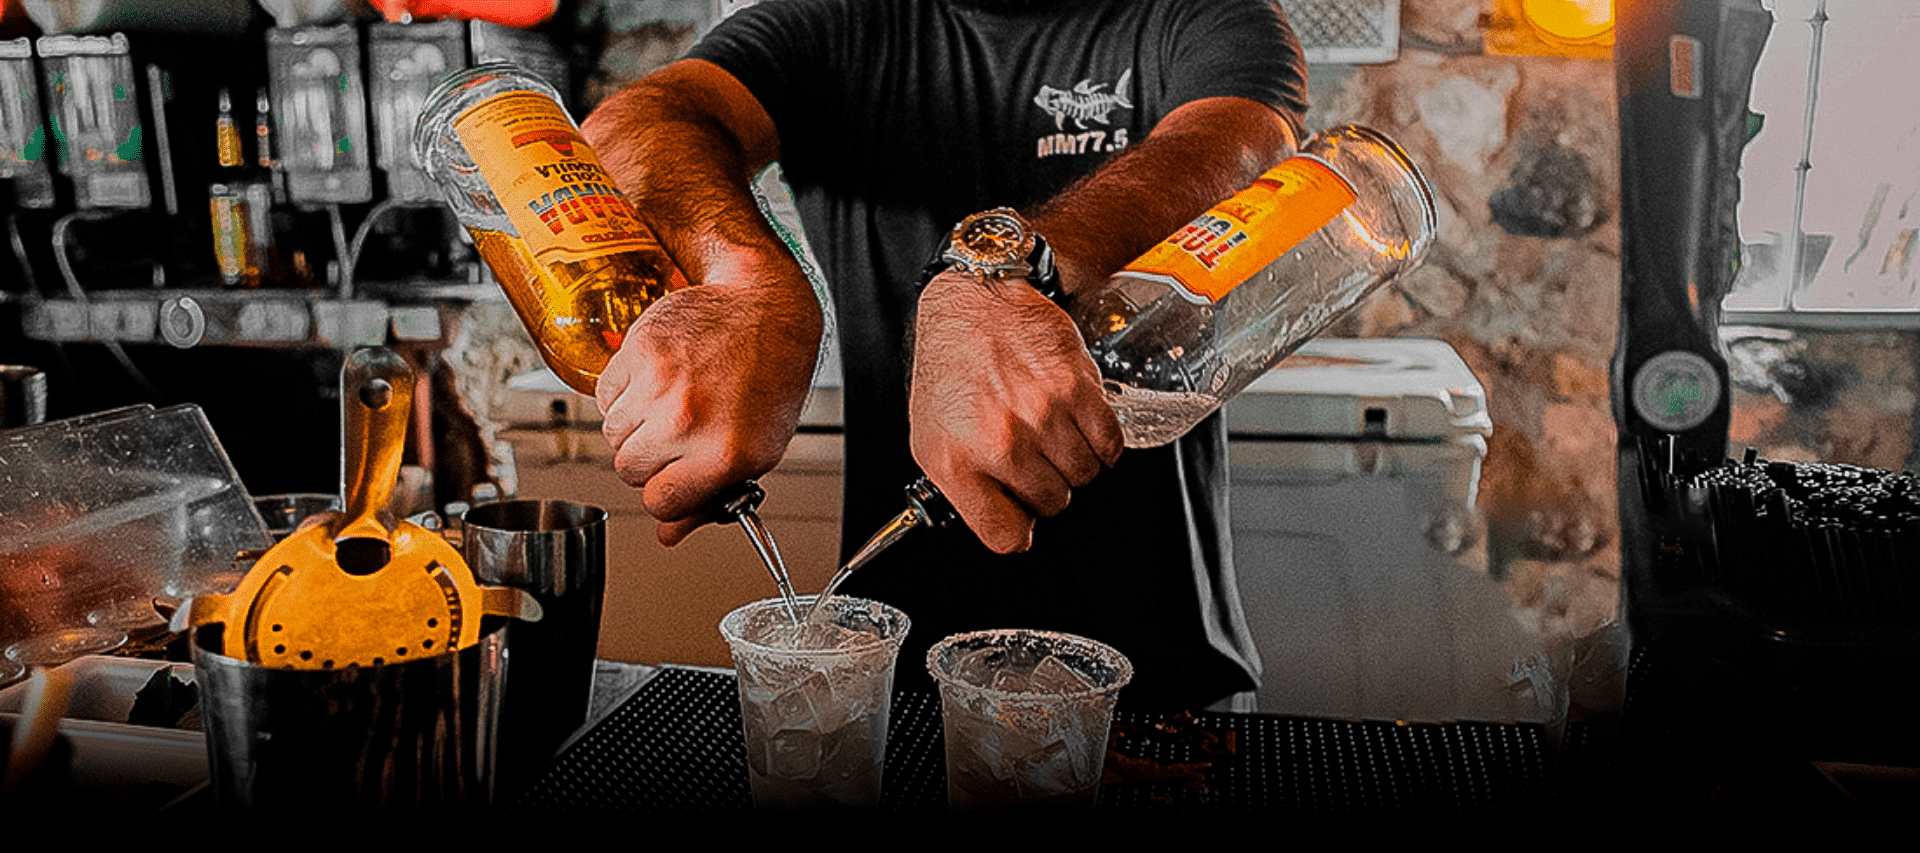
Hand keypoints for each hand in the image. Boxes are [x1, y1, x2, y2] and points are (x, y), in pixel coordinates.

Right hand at [596, 279, 820, 545]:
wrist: (765, 310)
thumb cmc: (769, 380)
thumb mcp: (757, 452)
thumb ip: (708, 500)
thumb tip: (668, 534)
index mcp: (723, 455)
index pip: (659, 503)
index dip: (666, 493)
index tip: (676, 479)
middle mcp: (687, 422)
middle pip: (629, 469)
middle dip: (650, 457)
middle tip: (680, 432)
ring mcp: (659, 384)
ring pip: (612, 433)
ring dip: (635, 424)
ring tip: (673, 400)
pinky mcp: (638, 350)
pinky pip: (605, 393)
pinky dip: (624, 391)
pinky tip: (659, 378)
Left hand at [908, 270, 1124, 552]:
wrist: (975, 302)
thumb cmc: (951, 367)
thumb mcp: (931, 436)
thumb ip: (966, 490)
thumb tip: (1014, 532)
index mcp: (956, 462)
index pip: (1004, 536)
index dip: (1018, 527)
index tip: (1020, 515)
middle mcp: (1000, 442)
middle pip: (1052, 504)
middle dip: (1047, 485)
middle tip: (1033, 454)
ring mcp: (1041, 416)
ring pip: (1084, 475)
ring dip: (1074, 461)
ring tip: (1052, 432)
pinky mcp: (1076, 389)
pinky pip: (1109, 446)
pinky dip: (1101, 442)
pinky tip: (1078, 422)